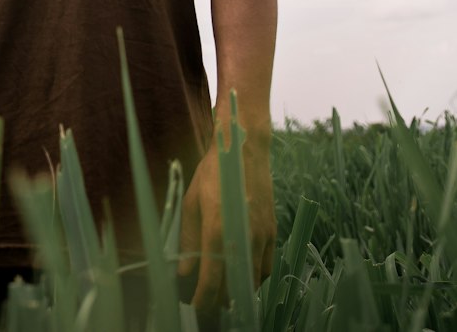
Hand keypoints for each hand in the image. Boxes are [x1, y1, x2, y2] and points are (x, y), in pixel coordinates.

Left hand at [177, 133, 274, 315]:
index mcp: (217, 230)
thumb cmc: (213, 172)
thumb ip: (188, 239)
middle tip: (208, 302)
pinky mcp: (273, 231)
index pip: (211, 281)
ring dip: (239, 290)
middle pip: (234, 287)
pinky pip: (267, 267)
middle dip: (221, 300)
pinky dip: (255, 276)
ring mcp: (261, 236)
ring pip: (253, 281)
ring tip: (225, 291)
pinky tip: (244, 273)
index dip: (203, 300)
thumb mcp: (191, 201)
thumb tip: (184, 271)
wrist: (244, 148)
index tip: (196, 307)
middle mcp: (242, 237)